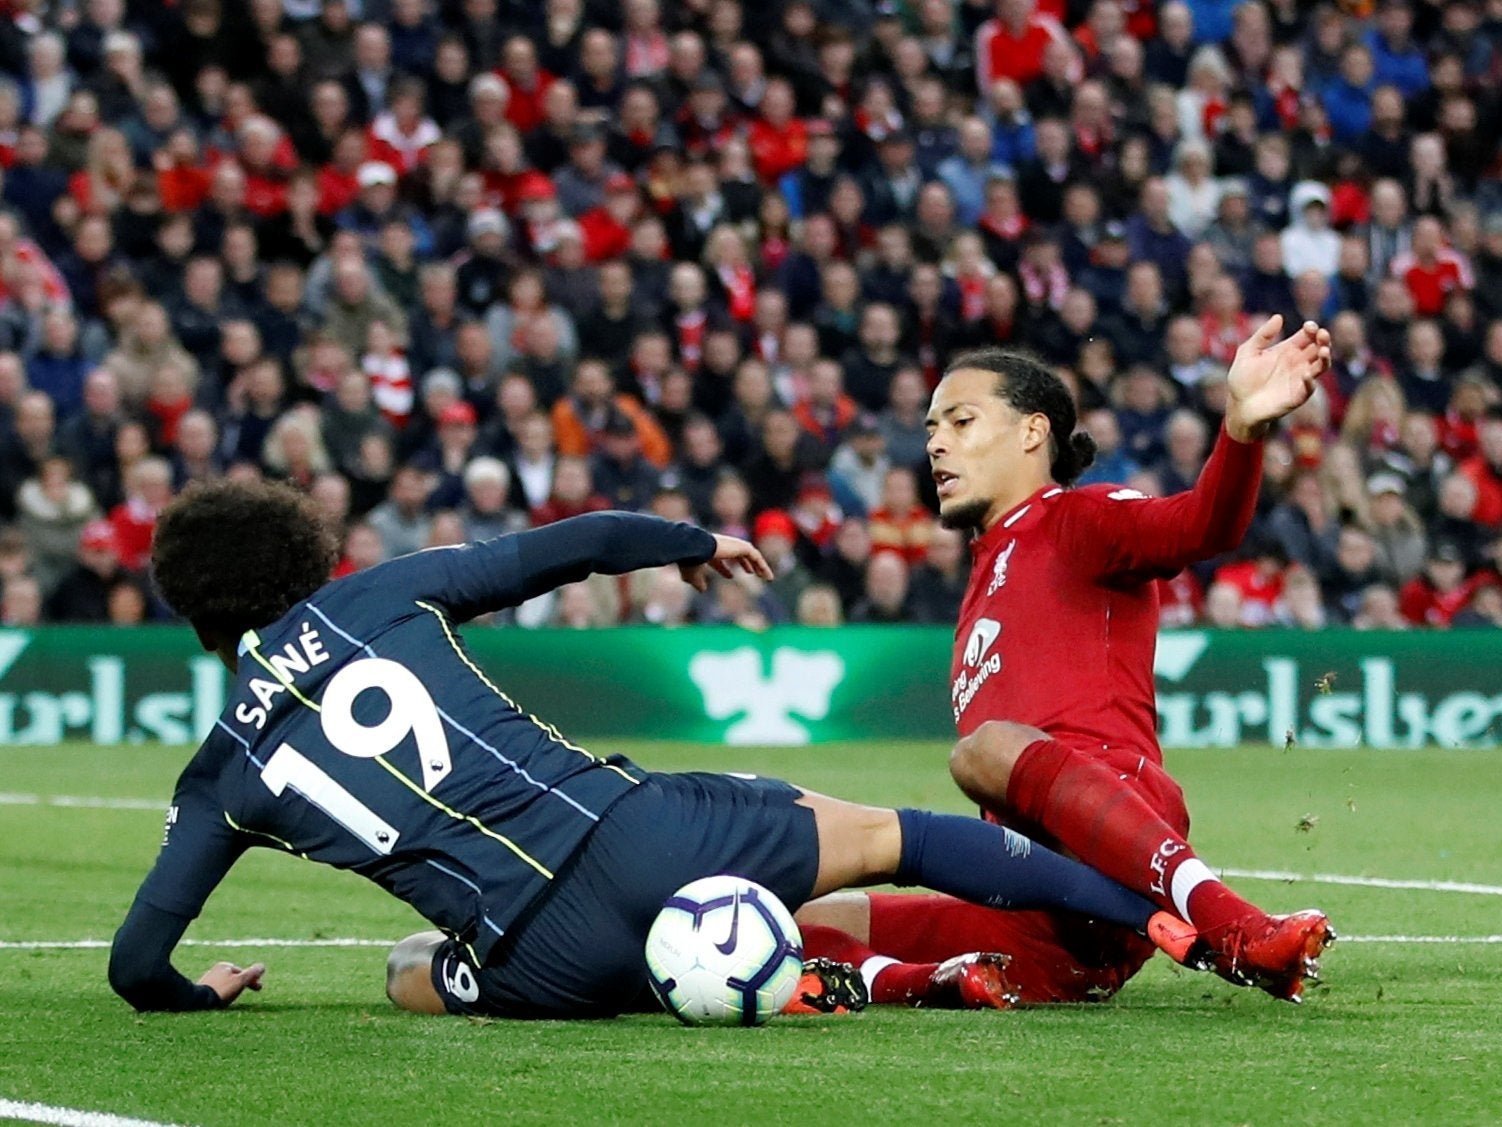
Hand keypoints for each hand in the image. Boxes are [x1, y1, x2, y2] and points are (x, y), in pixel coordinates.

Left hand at [199, 961, 264, 1005]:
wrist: (199, 1001)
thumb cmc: (222, 990)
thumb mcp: (241, 981)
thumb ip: (252, 973)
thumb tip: (262, 966)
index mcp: (225, 966)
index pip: (243, 972)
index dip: (252, 980)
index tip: (259, 988)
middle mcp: (214, 970)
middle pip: (233, 978)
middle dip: (242, 985)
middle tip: (246, 994)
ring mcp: (207, 980)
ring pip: (225, 985)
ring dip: (232, 990)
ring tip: (232, 1000)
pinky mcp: (201, 990)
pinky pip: (216, 991)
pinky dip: (222, 995)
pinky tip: (221, 1002)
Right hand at [679, 534, 773, 591]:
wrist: (696, 548)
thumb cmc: (691, 561)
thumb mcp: (692, 575)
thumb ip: (697, 582)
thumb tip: (702, 590)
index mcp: (711, 551)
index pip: (720, 560)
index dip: (724, 569)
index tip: (731, 576)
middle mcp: (724, 546)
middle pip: (738, 554)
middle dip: (745, 563)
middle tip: (751, 572)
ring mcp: (734, 545)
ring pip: (751, 555)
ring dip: (759, 566)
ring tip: (766, 577)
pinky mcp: (742, 547)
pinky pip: (756, 556)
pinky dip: (762, 565)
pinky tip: (767, 576)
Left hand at [1224, 316, 1331, 442]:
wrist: (1239, 405)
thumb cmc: (1242, 378)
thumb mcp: (1248, 352)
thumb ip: (1263, 335)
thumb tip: (1279, 317)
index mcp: (1288, 350)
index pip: (1307, 336)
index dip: (1312, 329)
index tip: (1309, 326)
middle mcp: (1298, 363)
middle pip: (1318, 348)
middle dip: (1323, 340)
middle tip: (1322, 334)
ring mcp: (1300, 379)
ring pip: (1321, 365)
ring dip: (1325, 358)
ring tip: (1323, 350)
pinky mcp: (1297, 395)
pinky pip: (1309, 387)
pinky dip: (1310, 381)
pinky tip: (1306, 374)